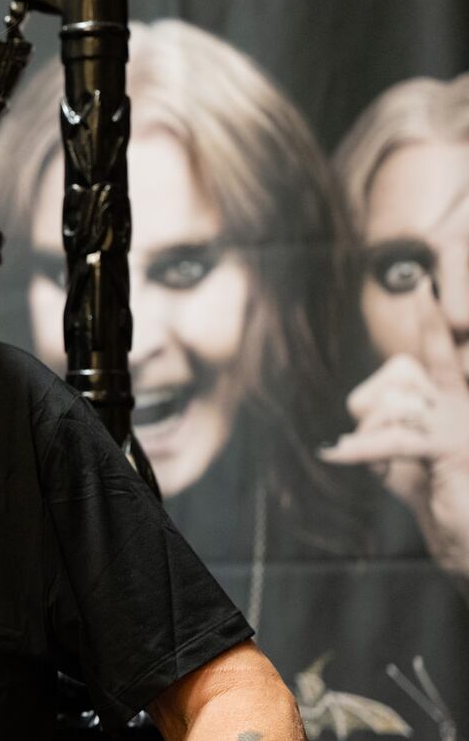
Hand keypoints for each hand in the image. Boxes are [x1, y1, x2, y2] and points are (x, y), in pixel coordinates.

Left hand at [323, 299, 468, 576]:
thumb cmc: (445, 507)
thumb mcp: (409, 463)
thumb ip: (388, 433)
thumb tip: (349, 432)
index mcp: (459, 403)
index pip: (442, 354)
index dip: (432, 322)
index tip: (424, 283)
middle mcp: (466, 406)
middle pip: (397, 379)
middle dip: (368, 410)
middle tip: (362, 446)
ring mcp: (464, 423)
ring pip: (392, 404)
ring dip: (370, 440)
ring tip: (378, 470)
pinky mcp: (454, 446)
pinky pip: (394, 436)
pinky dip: (360, 449)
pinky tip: (335, 455)